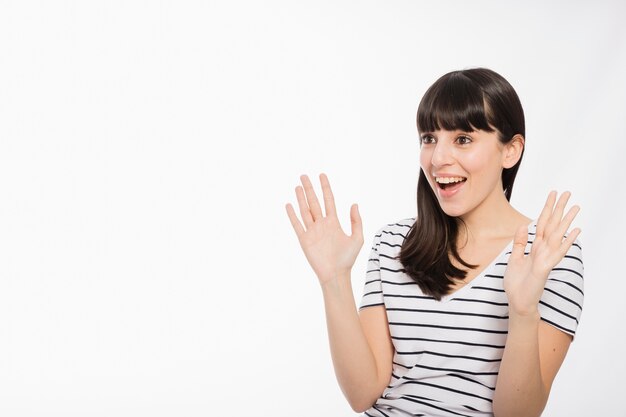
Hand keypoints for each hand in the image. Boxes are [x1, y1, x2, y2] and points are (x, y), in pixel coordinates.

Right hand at [285, 173, 363, 284]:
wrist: (336, 274)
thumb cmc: (348, 259)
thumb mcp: (357, 238)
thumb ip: (356, 221)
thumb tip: (354, 204)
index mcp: (334, 222)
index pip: (329, 200)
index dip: (325, 187)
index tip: (322, 175)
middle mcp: (322, 224)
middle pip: (314, 202)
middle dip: (309, 188)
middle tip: (304, 175)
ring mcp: (312, 231)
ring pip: (305, 210)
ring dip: (301, 198)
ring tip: (297, 186)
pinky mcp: (304, 240)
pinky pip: (297, 225)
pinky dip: (292, 215)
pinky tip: (289, 205)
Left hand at [504, 191, 580, 315]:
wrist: (518, 302)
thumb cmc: (517, 284)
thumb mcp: (514, 259)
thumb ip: (519, 243)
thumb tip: (523, 226)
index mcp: (534, 247)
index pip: (542, 224)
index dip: (547, 209)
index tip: (552, 194)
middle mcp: (543, 250)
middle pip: (552, 225)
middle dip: (559, 209)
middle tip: (568, 193)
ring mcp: (546, 258)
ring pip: (557, 235)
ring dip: (566, 221)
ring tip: (576, 207)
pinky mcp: (545, 267)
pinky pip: (557, 252)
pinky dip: (566, 241)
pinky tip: (576, 231)